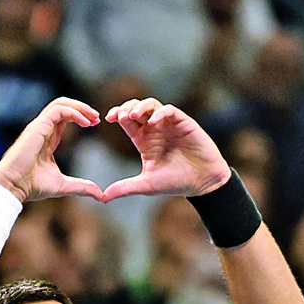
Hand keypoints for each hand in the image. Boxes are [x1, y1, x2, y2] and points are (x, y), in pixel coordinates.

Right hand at [0, 98, 104, 203]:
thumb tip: (99, 194)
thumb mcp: (64, 185)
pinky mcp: (38, 126)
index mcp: (47, 139)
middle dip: (82, 108)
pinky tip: (85, 122)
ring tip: (93, 117)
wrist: (15, 186)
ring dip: (80, 107)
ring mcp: (39, 126)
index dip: (80, 117)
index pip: (64, 118)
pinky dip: (74, 112)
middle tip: (97, 117)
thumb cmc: (32, 186)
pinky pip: (58, 110)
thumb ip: (82, 187)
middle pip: (63, 106)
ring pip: (60, 103)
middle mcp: (43, 129)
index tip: (94, 123)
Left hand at [101, 99, 229, 200]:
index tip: (108, 118)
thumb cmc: (175, 183)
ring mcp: (169, 124)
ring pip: (152, 105)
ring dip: (141, 107)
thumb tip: (102, 198)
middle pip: (137, 108)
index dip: (117, 115)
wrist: (202, 183)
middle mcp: (155, 129)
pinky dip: (161, 112)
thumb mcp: (146, 185)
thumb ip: (124, 188)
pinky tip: (154, 121)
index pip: (127, 121)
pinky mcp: (184, 123)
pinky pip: (170, 111)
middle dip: (126, 107)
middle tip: (118, 115)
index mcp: (144, 140)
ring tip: (134, 115)